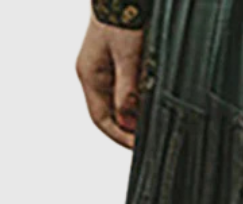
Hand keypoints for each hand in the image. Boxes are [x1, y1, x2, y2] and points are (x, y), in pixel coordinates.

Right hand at [76, 15, 143, 147]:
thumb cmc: (122, 18)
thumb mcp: (128, 58)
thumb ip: (128, 91)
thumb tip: (128, 121)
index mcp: (90, 76)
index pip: (101, 119)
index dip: (120, 136)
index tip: (138, 146)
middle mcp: (93, 76)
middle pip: (109, 115)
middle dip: (129, 128)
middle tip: (149, 137)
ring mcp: (102, 70)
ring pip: (118, 104)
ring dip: (134, 114)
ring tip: (152, 120)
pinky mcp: (113, 64)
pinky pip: (124, 90)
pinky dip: (136, 99)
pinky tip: (148, 100)